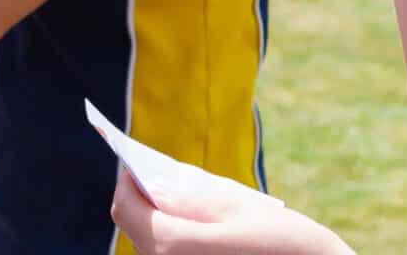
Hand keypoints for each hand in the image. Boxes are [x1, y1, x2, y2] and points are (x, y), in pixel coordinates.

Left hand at [111, 169, 354, 254]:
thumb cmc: (281, 239)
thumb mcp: (235, 205)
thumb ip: (188, 194)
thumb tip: (154, 184)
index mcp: (173, 243)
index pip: (127, 207)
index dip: (126, 180)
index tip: (134, 161)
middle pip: (133, 226)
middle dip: (137, 197)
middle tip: (150, 172)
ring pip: (148, 241)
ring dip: (153, 215)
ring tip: (167, 190)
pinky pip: (167, 252)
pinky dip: (168, 231)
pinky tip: (186, 216)